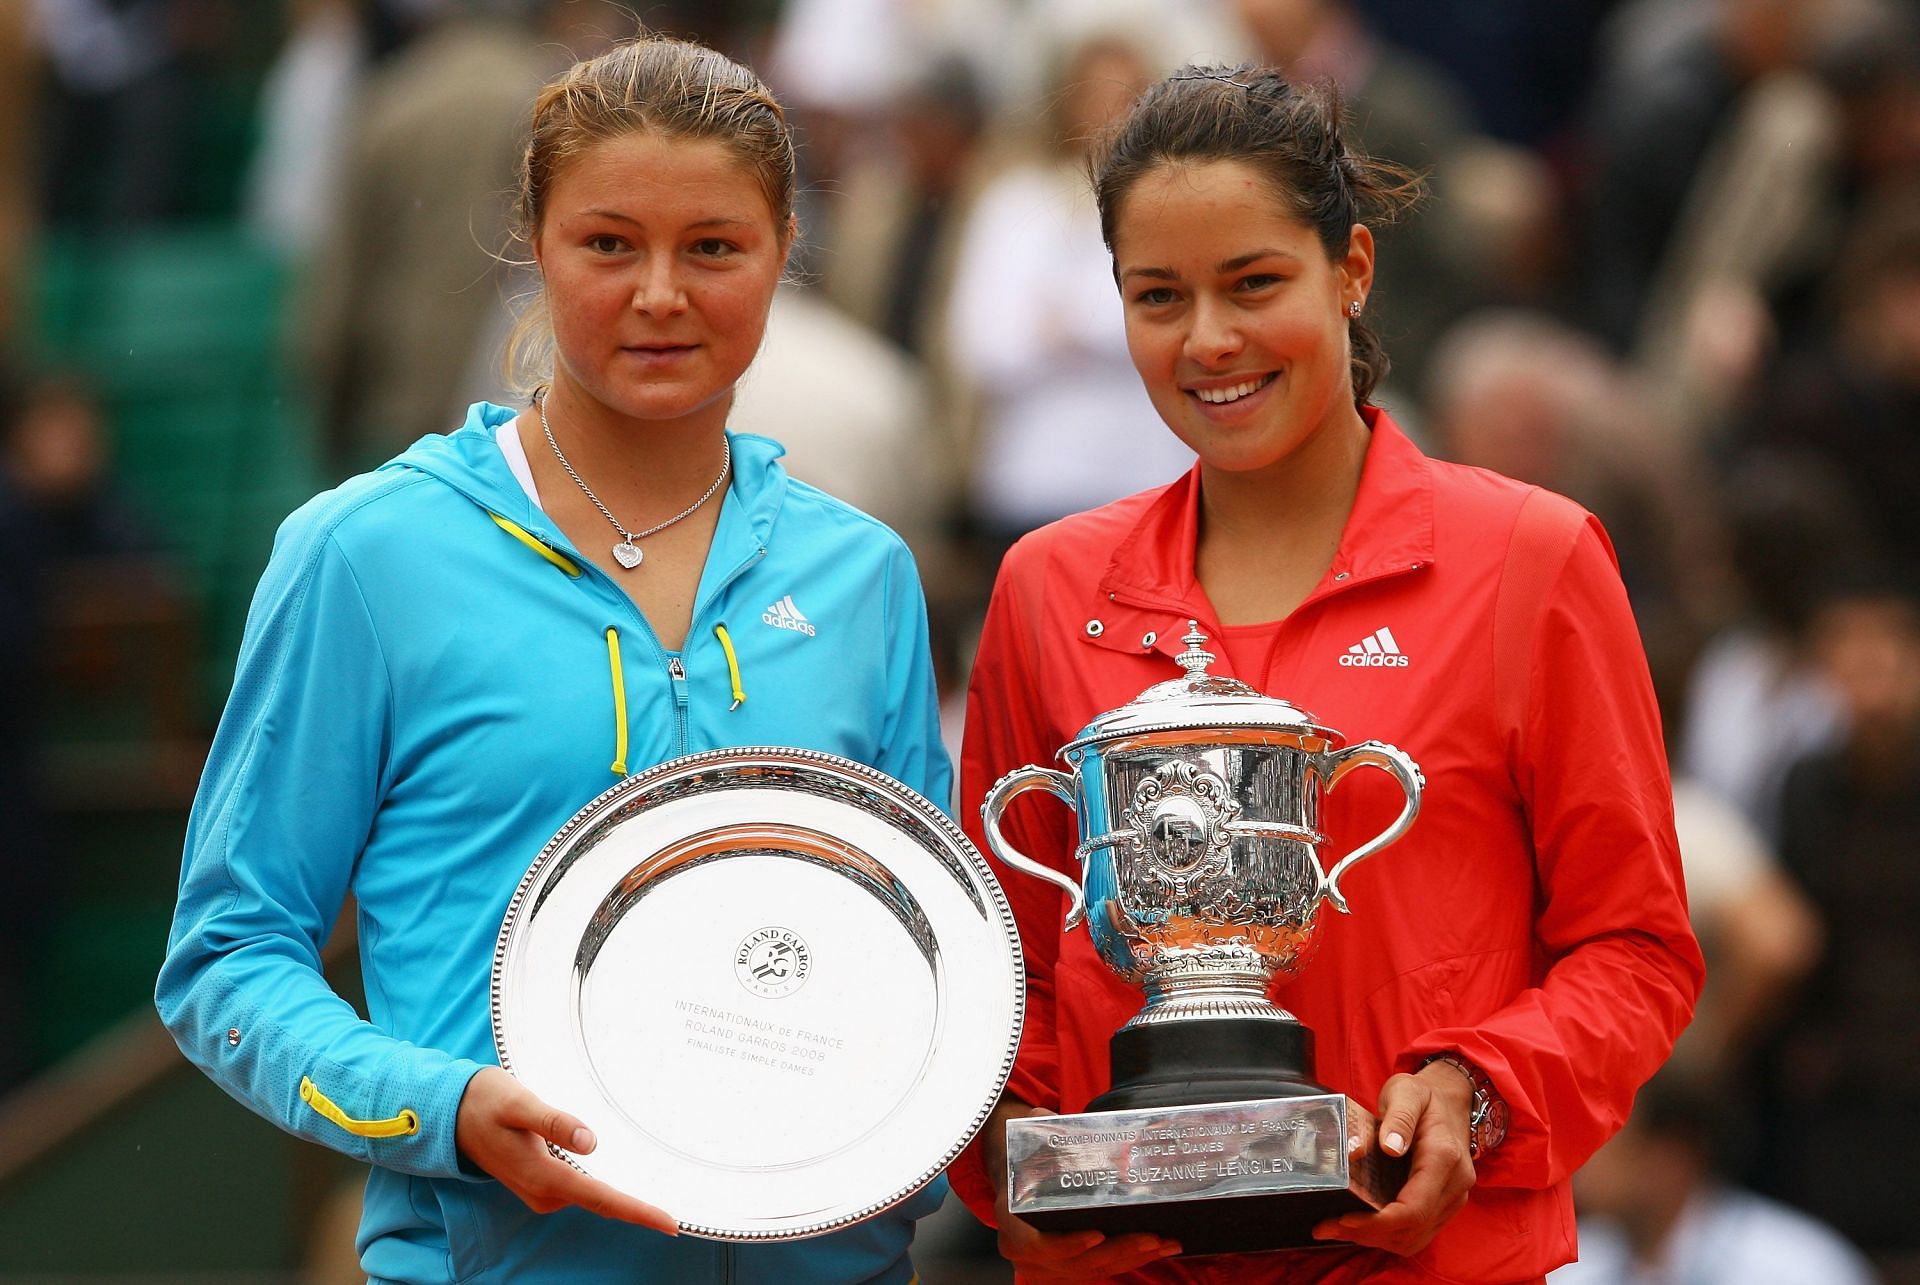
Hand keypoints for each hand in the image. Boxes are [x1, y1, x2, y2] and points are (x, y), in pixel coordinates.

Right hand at [455, 1067, 676, 1231]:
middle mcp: (544, 1192)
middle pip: (603, 1203)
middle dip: (638, 1209)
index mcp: (543, 1176)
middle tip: (676, 1215)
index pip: (601, 1199)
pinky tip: (623, 1172)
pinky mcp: (541, 1182)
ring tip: (659, 1194)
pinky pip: (581, 1189)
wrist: (451, 1113)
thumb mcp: (519, 1103)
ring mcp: (541, 1190)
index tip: (670, 1223)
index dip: (638, 1212)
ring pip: (593, 1196)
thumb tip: (589, 1141)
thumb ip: (553, 1121)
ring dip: (622, 1196)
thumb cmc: (486, 1102)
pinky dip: (603, 1186)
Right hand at [982, 1095, 1181, 1280]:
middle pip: (1076, 1262)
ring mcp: (1048, 1266)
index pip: (1037, 1245)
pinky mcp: (1069, 1269)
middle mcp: (1027, 1253)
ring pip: (1093, 1269)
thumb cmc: (1024, 1160)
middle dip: (1117, 1251)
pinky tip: (1158, 1249)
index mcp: (1012, 1223)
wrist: (1016, 1180)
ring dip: (1131, 1258)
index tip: (1097, 1234)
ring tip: (1164, 1242)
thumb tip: (1046, 1115)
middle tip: (1150, 1237)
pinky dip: (1130, 1261)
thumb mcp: (1024, 1143)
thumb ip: (1036, 1129)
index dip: (1068, 1244)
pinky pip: (1101, 1270)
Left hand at [1311, 1062, 1475, 1255]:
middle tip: (1327, 1227)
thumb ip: (1398, 1117)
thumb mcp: (1407, 1092)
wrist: (1450, 1102)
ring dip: (1375, 1240)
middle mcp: (1454, 1186)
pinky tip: (1360, 1226)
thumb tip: (1388, 1147)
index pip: (1414, 1209)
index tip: (1343, 1219)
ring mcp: (1452, 1199)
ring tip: (1337, 1228)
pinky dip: (1388, 1236)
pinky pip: (1417, 1233)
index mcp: (1444, 1159)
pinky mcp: (1443, 1205)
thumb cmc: (1424, 1096)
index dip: (1378, 1222)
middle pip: (1412, 1230)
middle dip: (1368, 1234)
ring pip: (1414, 1239)